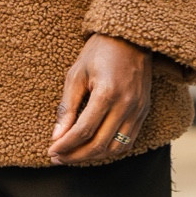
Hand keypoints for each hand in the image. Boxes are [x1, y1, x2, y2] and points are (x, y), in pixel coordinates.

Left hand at [49, 34, 152, 165]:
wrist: (130, 38)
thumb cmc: (99, 52)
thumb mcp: (76, 75)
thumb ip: (67, 107)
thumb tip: (56, 136)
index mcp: (107, 93)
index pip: (84, 131)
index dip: (65, 145)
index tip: (51, 151)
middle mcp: (126, 105)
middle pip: (100, 145)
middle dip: (76, 156)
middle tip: (58, 158)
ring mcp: (138, 110)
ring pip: (116, 148)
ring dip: (93, 157)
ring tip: (73, 155)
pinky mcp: (143, 112)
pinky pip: (128, 141)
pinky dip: (110, 150)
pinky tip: (94, 148)